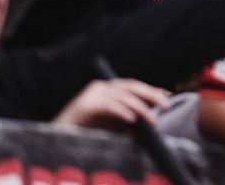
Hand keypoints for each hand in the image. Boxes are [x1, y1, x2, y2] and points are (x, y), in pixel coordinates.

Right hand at [52, 78, 170, 130]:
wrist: (57, 138)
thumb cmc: (84, 132)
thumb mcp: (110, 123)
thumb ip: (127, 118)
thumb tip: (150, 118)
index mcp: (107, 90)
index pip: (133, 86)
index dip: (150, 90)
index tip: (167, 96)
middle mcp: (100, 88)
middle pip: (130, 86)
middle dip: (150, 94)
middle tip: (166, 104)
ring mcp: (92, 94)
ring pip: (122, 96)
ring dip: (139, 107)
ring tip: (152, 119)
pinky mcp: (85, 105)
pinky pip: (108, 106)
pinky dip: (121, 112)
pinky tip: (131, 120)